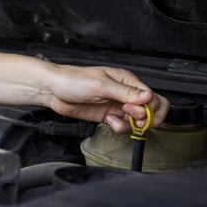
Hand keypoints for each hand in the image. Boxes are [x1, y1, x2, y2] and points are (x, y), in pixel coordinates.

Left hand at [43, 64, 169, 133]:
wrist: (54, 90)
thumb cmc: (74, 80)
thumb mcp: (101, 85)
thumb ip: (125, 92)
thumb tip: (148, 96)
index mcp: (127, 81)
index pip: (153, 97)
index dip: (150, 108)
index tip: (138, 112)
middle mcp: (125, 94)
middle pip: (149, 110)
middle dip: (143, 118)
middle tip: (128, 116)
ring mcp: (117, 106)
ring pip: (137, 121)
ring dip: (130, 124)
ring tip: (115, 118)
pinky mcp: (108, 116)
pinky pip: (123, 126)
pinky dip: (119, 127)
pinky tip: (109, 120)